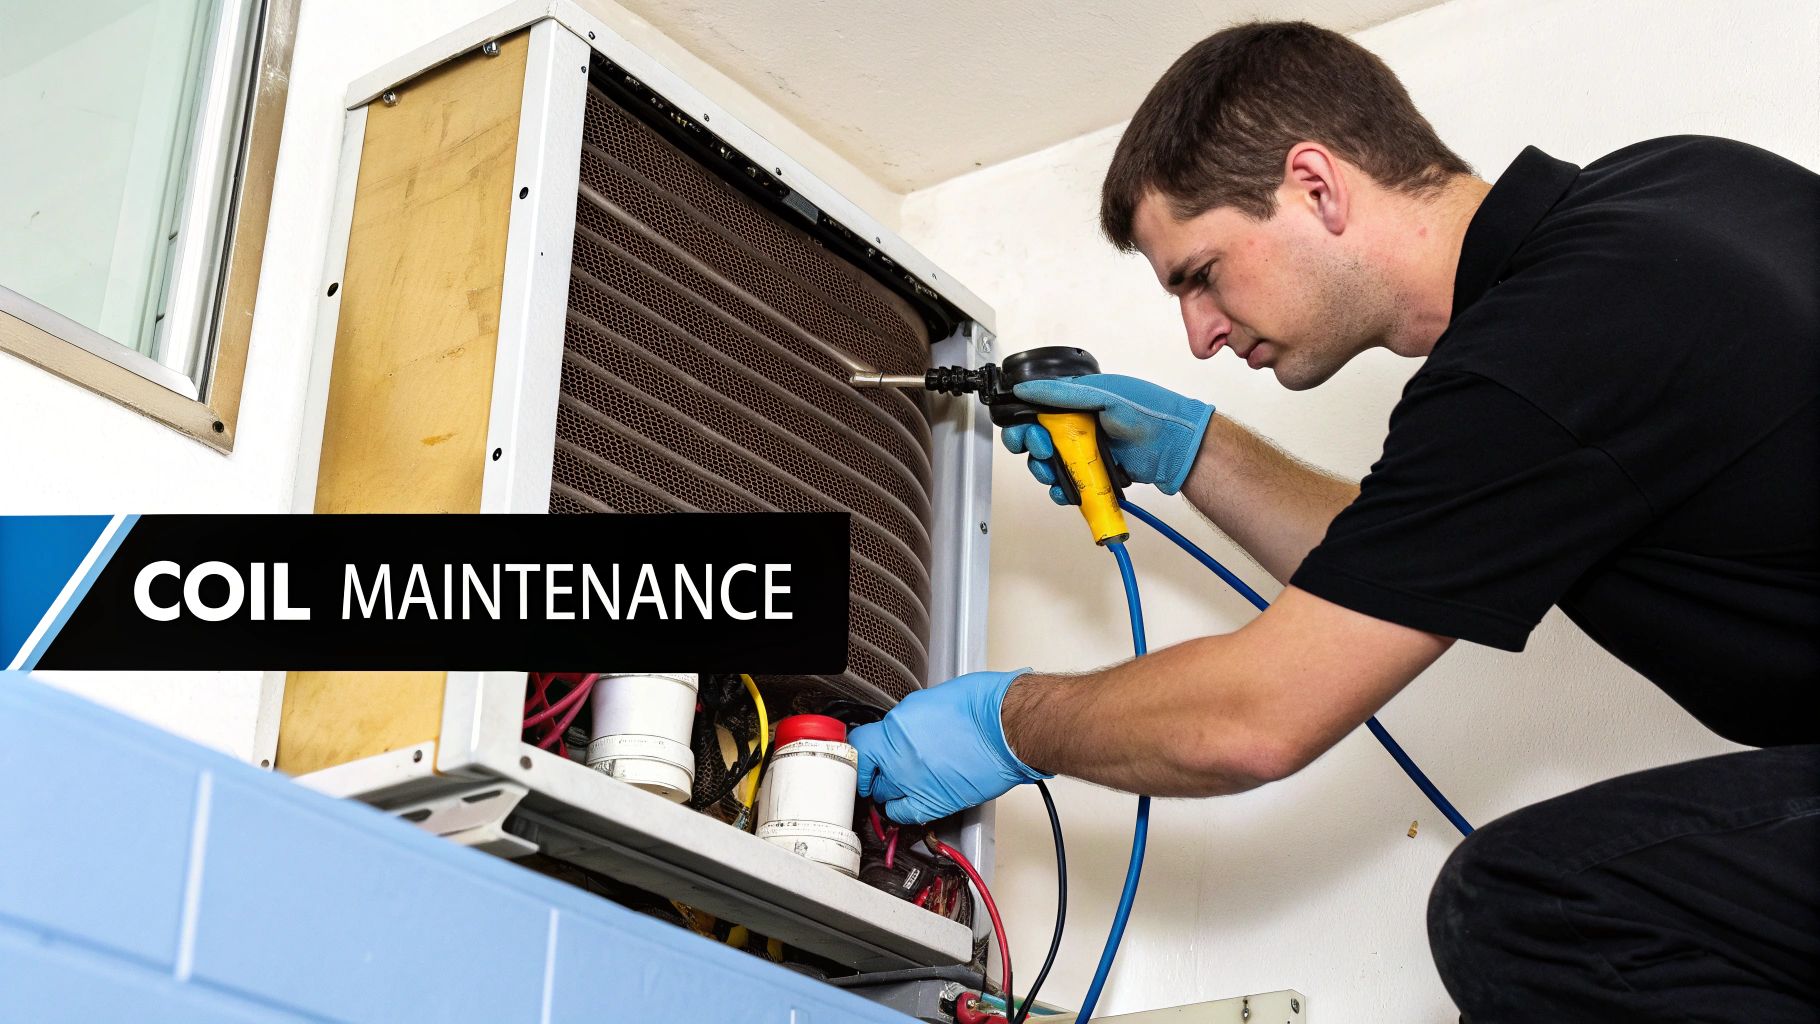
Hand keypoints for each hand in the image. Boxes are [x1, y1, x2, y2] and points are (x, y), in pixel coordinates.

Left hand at [850, 669, 1049, 824]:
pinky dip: (903, 810)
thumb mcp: (930, 699)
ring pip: (884, 796)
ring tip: (902, 782)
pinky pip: (905, 814)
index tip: (861, 755)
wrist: (1010, 726)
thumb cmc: (981, 706)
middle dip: (877, 769)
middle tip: (886, 766)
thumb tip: (899, 731)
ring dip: (890, 789)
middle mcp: (900, 758)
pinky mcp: (936, 802)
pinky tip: (909, 802)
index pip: (858, 746)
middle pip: (870, 773)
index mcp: (896, 728)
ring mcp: (916, 783)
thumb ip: (907, 720)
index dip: (858, 751)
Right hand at [1001, 374, 1213, 501]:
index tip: (1026, 431)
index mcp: (1076, 402)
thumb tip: (1025, 389)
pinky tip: (1066, 489)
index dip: (1024, 423)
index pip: (1036, 411)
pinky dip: (1062, 489)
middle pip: (1036, 440)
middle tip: (1043, 449)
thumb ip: (1063, 393)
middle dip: (1031, 447)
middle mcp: (1077, 426)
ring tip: (1054, 471)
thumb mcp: (1104, 393)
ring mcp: (1084, 452)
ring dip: (1044, 470)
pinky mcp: (1093, 474)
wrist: (1175, 446)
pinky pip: (1067, 485)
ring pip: (1048, 465)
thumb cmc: (1149, 412)